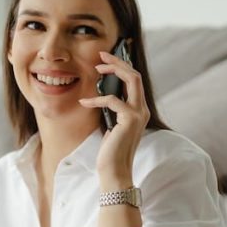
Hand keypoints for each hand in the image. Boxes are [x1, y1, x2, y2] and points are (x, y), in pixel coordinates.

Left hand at [79, 50, 149, 188]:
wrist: (115, 171)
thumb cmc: (111, 152)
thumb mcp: (112, 126)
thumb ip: (113, 111)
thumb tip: (103, 95)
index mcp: (139, 111)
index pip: (134, 81)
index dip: (121, 67)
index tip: (105, 60)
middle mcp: (142, 110)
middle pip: (135, 75)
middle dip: (118, 62)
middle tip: (101, 55)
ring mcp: (139, 114)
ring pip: (131, 80)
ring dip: (113, 70)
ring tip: (96, 68)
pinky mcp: (130, 119)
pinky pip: (112, 100)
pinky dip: (96, 98)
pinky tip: (84, 101)